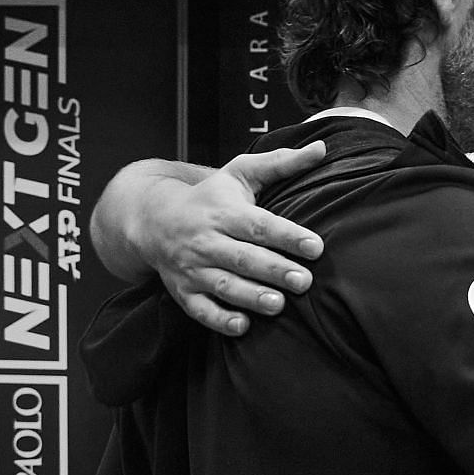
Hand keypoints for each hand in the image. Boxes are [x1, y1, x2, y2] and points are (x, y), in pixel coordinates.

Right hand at [141, 147, 325, 335]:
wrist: (152, 219)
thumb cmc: (208, 197)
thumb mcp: (239, 173)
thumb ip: (280, 163)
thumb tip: (321, 149)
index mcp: (224, 212)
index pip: (258, 224)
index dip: (287, 236)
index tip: (315, 246)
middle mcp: (207, 240)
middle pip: (243, 257)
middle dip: (274, 270)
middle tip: (305, 281)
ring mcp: (192, 268)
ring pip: (223, 285)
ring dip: (250, 296)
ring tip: (278, 304)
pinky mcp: (184, 292)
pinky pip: (200, 310)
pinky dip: (219, 320)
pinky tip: (243, 326)